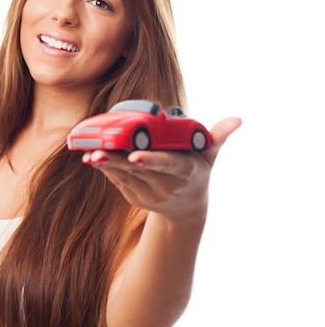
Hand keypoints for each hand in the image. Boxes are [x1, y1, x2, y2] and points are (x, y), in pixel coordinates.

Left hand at [82, 116, 241, 224]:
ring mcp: (149, 195)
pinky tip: (93, 156)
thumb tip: (238, 119)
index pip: (167, 165)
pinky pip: (118, 181)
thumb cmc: (197, 171)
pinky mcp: (135, 198)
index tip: (135, 156)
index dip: (151, 160)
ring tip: (90, 153)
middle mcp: (167, 186)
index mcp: (185, 172)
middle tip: (98, 151)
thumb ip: (218, 136)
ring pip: (124, 177)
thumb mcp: (209, 154)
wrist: (186, 207)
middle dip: (117, 160)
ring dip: (106, 165)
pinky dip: (105, 169)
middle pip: (138, 170)